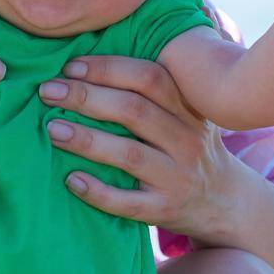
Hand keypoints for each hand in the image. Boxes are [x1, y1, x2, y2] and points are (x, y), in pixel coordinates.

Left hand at [39, 56, 238, 236]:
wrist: (225, 203)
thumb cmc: (189, 148)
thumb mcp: (186, 115)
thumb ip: (153, 91)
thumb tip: (88, 64)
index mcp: (188, 109)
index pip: (148, 78)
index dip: (108, 69)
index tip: (69, 67)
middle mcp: (187, 139)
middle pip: (134, 111)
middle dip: (87, 98)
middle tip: (48, 92)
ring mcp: (177, 176)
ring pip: (129, 154)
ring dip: (87, 140)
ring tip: (52, 130)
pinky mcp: (165, 209)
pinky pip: (128, 202)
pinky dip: (97, 191)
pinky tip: (71, 180)